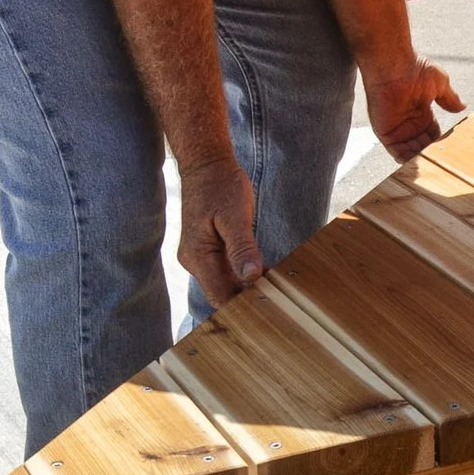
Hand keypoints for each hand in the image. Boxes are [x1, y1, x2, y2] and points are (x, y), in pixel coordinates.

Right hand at [177, 156, 262, 307]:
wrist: (206, 166)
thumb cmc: (220, 186)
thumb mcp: (235, 215)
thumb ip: (242, 247)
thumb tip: (251, 276)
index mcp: (197, 256)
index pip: (219, 295)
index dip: (242, 306)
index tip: (268, 308)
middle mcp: (194, 261)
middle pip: (222, 292)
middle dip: (248, 298)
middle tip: (279, 299)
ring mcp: (199, 257)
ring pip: (225, 283)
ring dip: (247, 286)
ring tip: (276, 288)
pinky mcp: (207, 251)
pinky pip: (226, 270)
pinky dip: (244, 273)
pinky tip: (265, 272)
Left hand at [365, 58, 464, 161]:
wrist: (393, 64)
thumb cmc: (414, 68)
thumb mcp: (439, 84)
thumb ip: (449, 98)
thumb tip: (462, 107)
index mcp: (421, 112)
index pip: (433, 134)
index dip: (441, 141)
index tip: (452, 147)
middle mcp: (408, 122)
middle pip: (423, 145)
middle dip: (432, 152)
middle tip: (445, 160)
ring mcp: (396, 128)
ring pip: (411, 150)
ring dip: (421, 157)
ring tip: (434, 163)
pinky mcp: (385, 132)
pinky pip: (396, 151)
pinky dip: (406, 159)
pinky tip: (419, 161)